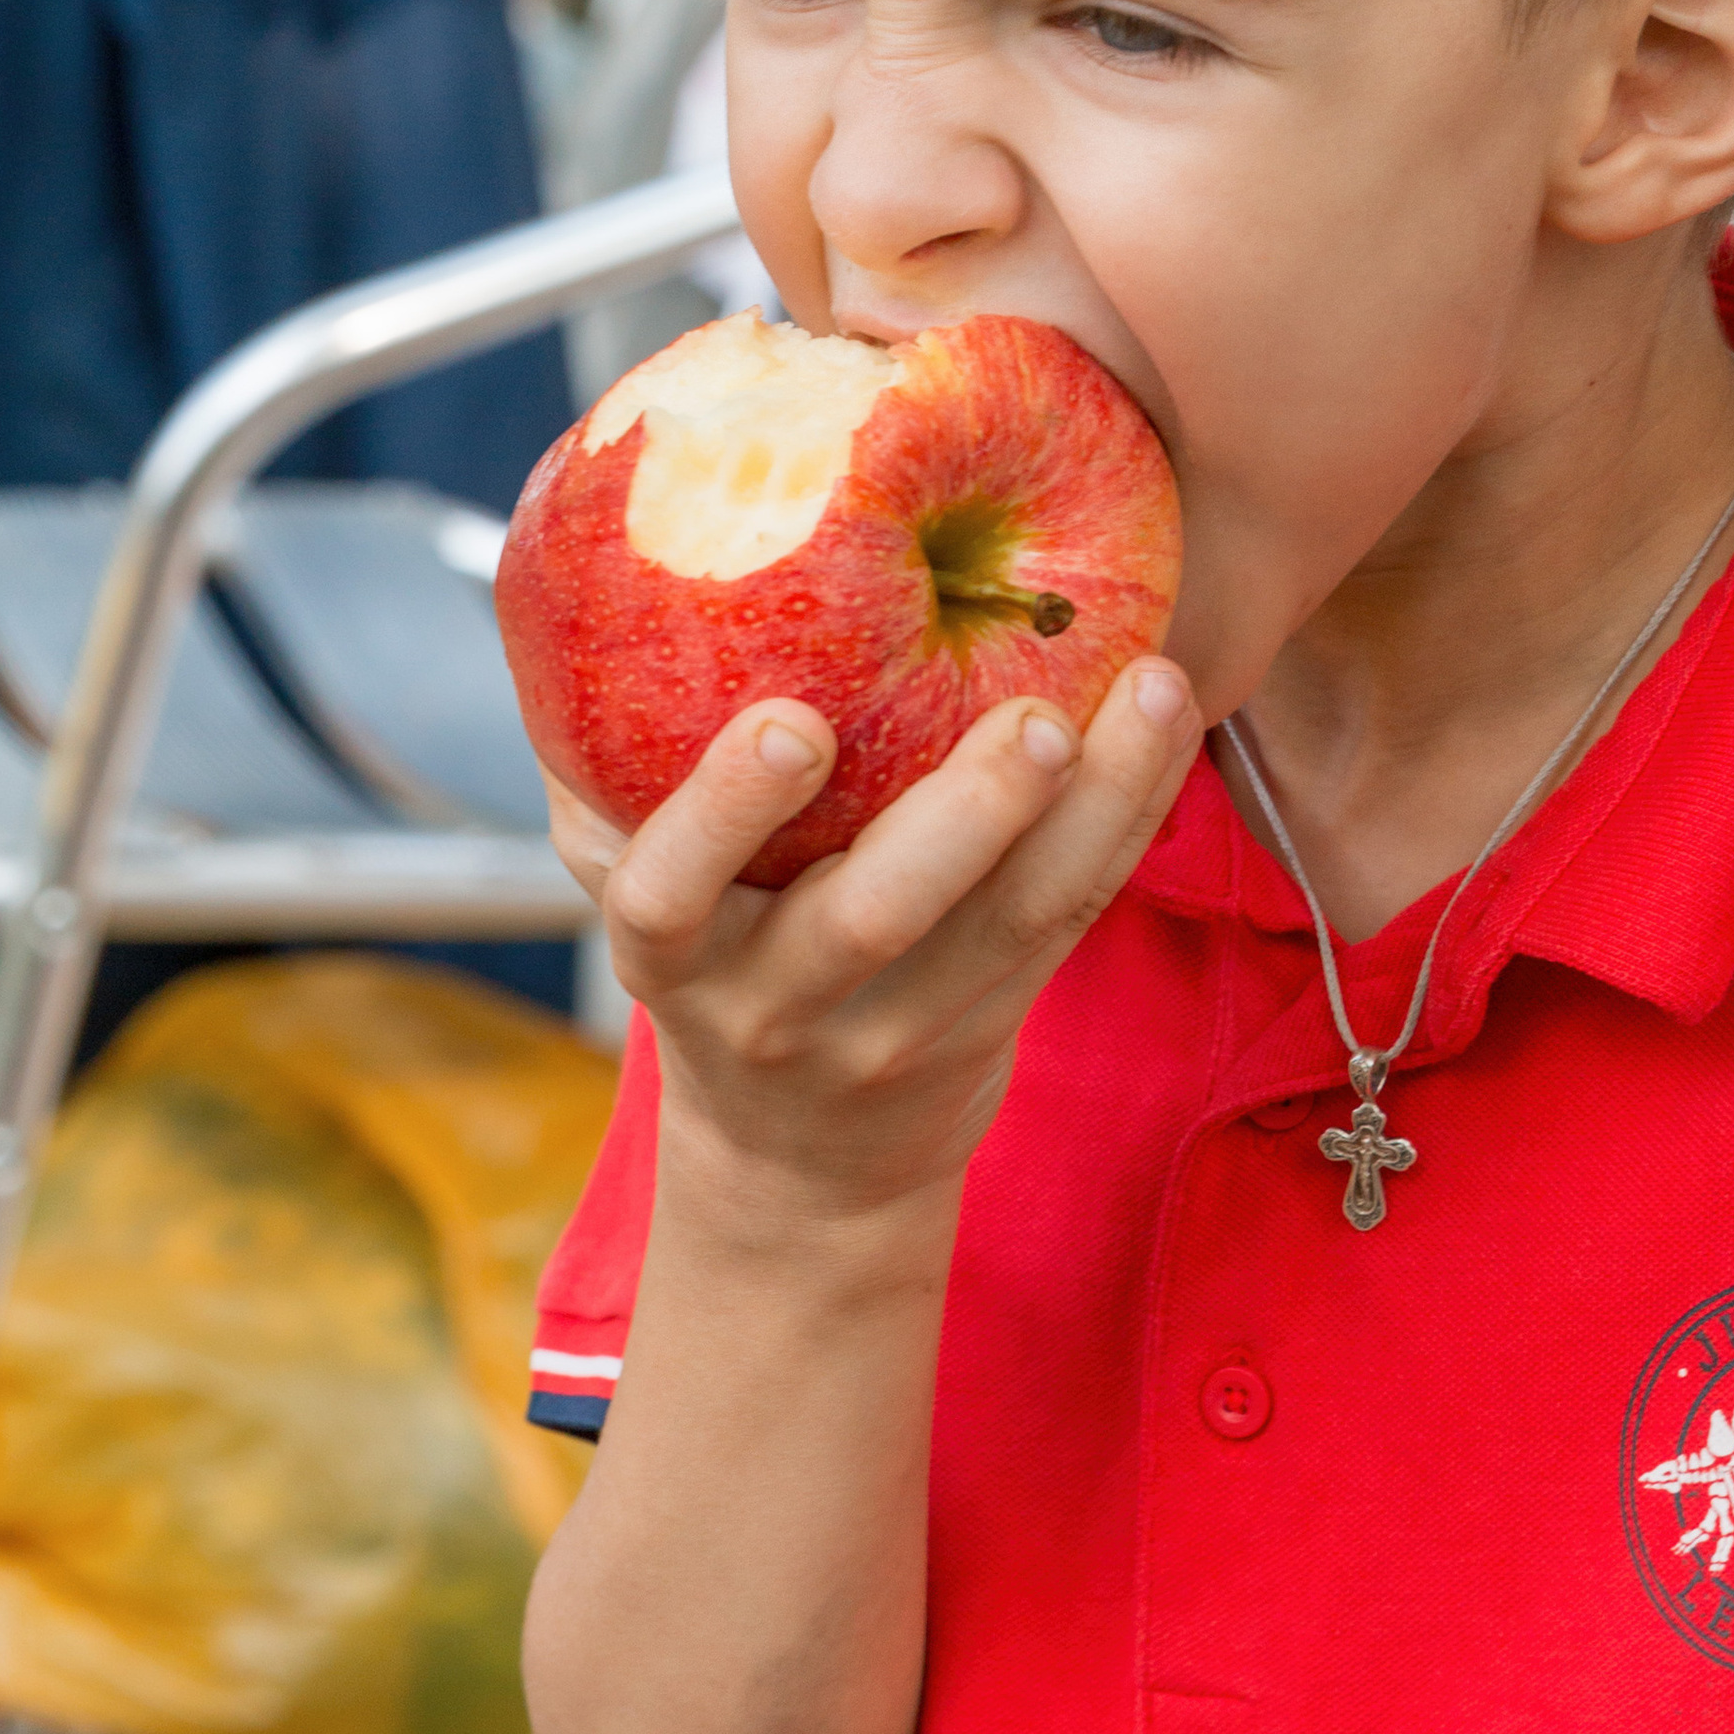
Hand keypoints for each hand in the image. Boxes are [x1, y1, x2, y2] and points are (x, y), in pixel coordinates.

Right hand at [542, 662, 1199, 1228]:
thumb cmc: (711, 957)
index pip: (670, 895)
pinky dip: (1130, 813)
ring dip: (1093, 803)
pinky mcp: (1002, 1013)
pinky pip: (1076, 914)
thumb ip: (602, 769)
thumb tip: (570, 569)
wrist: (800, 1164)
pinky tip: (1163, 715)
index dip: (725, 814)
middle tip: (1032, 721)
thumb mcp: (637, 886)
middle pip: (874, 919)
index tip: (788, 726)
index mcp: (673, 955)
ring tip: (1151, 689)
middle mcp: (782, 1002)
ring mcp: (904, 1021)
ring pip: (1012, 917)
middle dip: (960, 820)